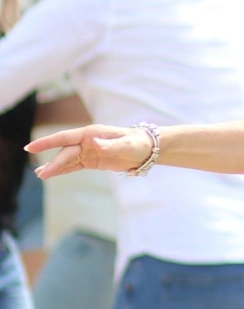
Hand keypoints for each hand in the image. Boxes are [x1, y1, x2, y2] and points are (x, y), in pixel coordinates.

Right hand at [26, 124, 152, 177]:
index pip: (64, 137)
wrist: (147, 149)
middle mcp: (86, 141)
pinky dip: (62, 170)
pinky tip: (51, 174)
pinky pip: (74, 166)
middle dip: (53, 163)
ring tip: (40, 175)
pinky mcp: (91, 161)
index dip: (47, 142)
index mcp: (91, 133)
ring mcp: (88, 151)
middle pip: (65, 153)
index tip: (31, 148)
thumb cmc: (137, 143)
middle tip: (42, 174)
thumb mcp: (127, 145)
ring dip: (54, 167)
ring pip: (66, 160)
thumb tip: (92, 143)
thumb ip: (110, 145)